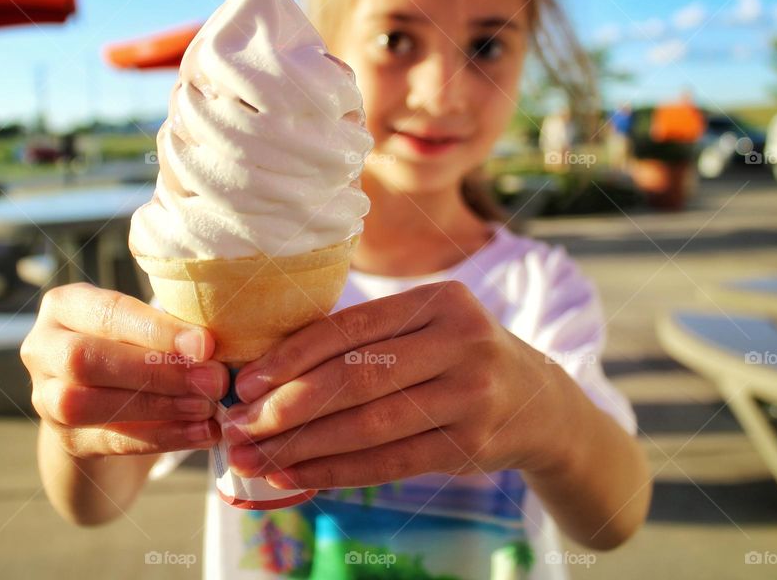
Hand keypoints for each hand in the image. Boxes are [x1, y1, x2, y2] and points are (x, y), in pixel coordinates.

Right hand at [21, 283, 229, 458]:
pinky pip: (111, 441)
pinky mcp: (64, 441)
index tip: (205, 345)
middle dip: (156, 371)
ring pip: (87, 404)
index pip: (108, 312)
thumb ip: (172, 328)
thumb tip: (212, 348)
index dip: (156, 330)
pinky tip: (200, 433)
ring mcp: (45, 398)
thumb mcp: (148, 326)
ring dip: (157, 407)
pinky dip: (162, 437)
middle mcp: (43, 348)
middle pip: (86, 359)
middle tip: (213, 381)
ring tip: (207, 408)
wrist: (110, 402)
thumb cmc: (140, 347)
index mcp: (64, 306)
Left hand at [221, 281, 564, 488]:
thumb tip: (272, 368)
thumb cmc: (460, 356)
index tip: (248, 382)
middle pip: (357, 376)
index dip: (293, 355)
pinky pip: (391, 463)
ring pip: (369, 425)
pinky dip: (337, 471)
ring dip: (302, 446)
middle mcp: (461, 342)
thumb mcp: (429, 326)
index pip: (353, 326)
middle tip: (238, 427)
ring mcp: (471, 395)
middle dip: (287, 406)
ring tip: (253, 458)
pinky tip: (295, 476)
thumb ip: (368, 337)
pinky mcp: (471, 444)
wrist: (538, 402)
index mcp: (441, 300)